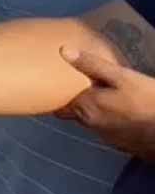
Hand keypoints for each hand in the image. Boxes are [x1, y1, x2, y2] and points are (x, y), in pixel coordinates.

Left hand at [57, 47, 154, 161]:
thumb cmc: (147, 101)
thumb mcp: (122, 77)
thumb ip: (92, 65)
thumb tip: (62, 50)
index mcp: (86, 106)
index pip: (58, 102)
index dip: (53, 93)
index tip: (49, 83)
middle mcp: (89, 124)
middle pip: (71, 112)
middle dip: (69, 100)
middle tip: (69, 86)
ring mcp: (105, 136)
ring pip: (87, 120)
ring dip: (88, 110)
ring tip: (95, 95)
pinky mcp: (119, 143)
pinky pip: (104, 128)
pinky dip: (105, 119)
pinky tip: (115, 111)